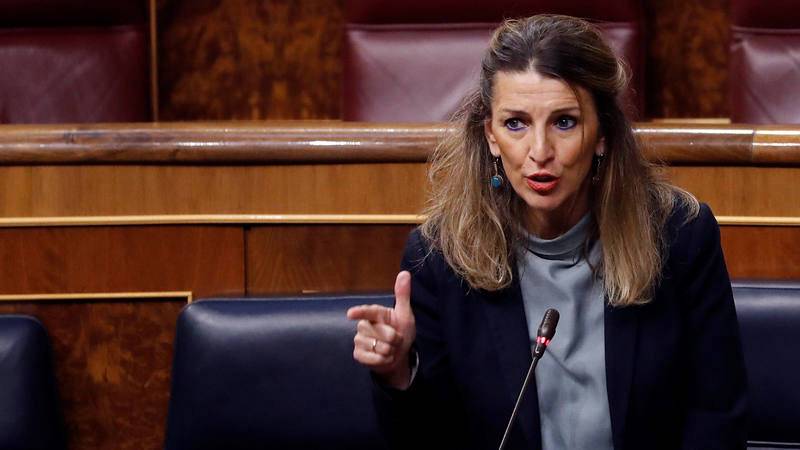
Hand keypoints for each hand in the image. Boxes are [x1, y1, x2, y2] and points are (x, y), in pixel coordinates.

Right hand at [347, 270, 416, 388]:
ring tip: (390, 349)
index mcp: (375, 313)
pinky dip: (383, 360)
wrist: (399, 355)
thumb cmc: (401, 332)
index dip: (359, 312)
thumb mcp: (405, 314)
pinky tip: (385, 358)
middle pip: (379, 332)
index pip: (367, 311)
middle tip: (396, 339)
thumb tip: (404, 273)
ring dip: (389, 351)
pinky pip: (371, 358)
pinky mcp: (358, 354)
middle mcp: (364, 325)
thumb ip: (402, 295)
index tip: (350, 314)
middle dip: (394, 339)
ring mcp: (359, 340)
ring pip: (376, 347)